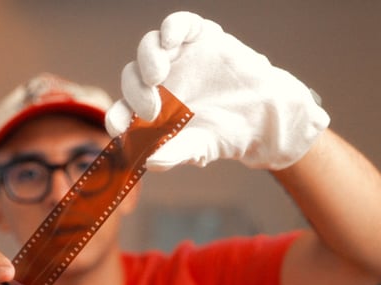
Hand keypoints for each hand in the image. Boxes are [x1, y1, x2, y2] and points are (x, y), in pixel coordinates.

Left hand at [105, 11, 329, 170]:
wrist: (263, 116)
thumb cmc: (222, 134)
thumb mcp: (198, 148)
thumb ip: (174, 153)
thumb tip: (151, 163)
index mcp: (147, 110)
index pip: (121, 111)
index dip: (117, 119)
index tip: (122, 128)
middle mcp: (155, 82)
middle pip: (131, 79)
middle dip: (135, 93)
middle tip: (151, 110)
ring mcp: (175, 57)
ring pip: (148, 48)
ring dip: (147, 60)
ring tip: (156, 78)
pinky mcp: (196, 37)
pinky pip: (176, 24)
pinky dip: (170, 29)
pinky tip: (170, 41)